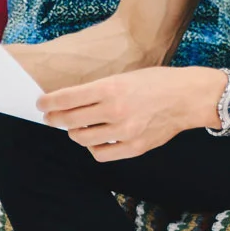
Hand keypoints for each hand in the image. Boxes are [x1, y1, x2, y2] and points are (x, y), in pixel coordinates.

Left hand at [37, 66, 221, 162]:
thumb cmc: (157, 82)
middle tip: (51, 117)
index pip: (66, 98)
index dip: (48, 102)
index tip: (41, 104)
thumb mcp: (125, 76)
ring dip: (74, 133)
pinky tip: (96, 140)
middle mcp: (115, 109)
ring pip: (81, 138)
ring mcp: (124, 130)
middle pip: (69, 120)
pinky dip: (93, 147)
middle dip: (55, 119)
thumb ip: (98, 90)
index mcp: (111, 87)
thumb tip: (69, 102)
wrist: (188, 97)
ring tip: (76, 128)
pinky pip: (101, 154)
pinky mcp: (134, 146)